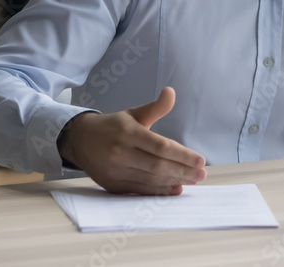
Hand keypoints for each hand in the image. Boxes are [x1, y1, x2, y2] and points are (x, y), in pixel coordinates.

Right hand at [60, 87, 206, 194]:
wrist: (80, 140)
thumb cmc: (113, 126)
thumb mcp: (133, 114)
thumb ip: (155, 107)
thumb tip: (171, 92)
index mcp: (128, 132)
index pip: (161, 146)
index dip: (182, 155)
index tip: (201, 160)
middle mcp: (121, 152)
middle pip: (157, 165)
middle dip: (183, 171)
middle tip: (202, 174)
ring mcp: (116, 170)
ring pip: (150, 179)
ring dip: (174, 181)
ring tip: (194, 180)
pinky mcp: (113, 184)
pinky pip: (140, 190)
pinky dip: (159, 191)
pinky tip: (175, 189)